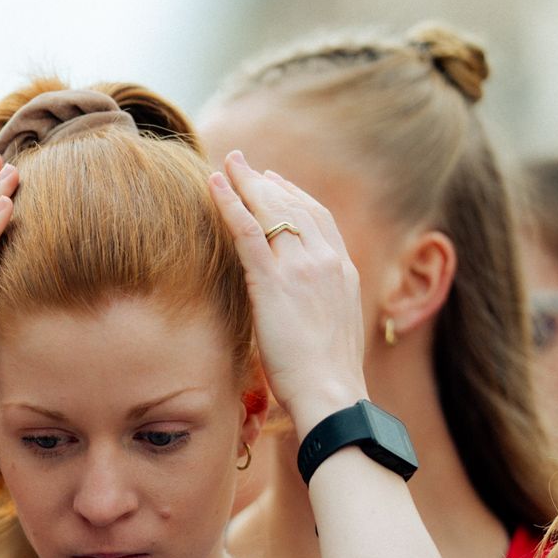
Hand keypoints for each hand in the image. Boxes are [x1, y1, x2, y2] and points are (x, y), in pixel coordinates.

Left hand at [209, 151, 366, 437]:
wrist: (331, 394)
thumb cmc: (328, 381)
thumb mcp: (334, 334)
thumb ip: (319, 311)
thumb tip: (302, 316)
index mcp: (344, 272)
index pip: (318, 220)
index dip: (294, 198)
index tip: (276, 184)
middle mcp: (326, 260)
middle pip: (295, 207)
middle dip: (267, 183)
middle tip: (244, 164)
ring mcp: (301, 267)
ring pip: (271, 212)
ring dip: (246, 183)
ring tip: (227, 165)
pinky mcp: (273, 281)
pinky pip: (247, 230)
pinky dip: (229, 203)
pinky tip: (213, 184)